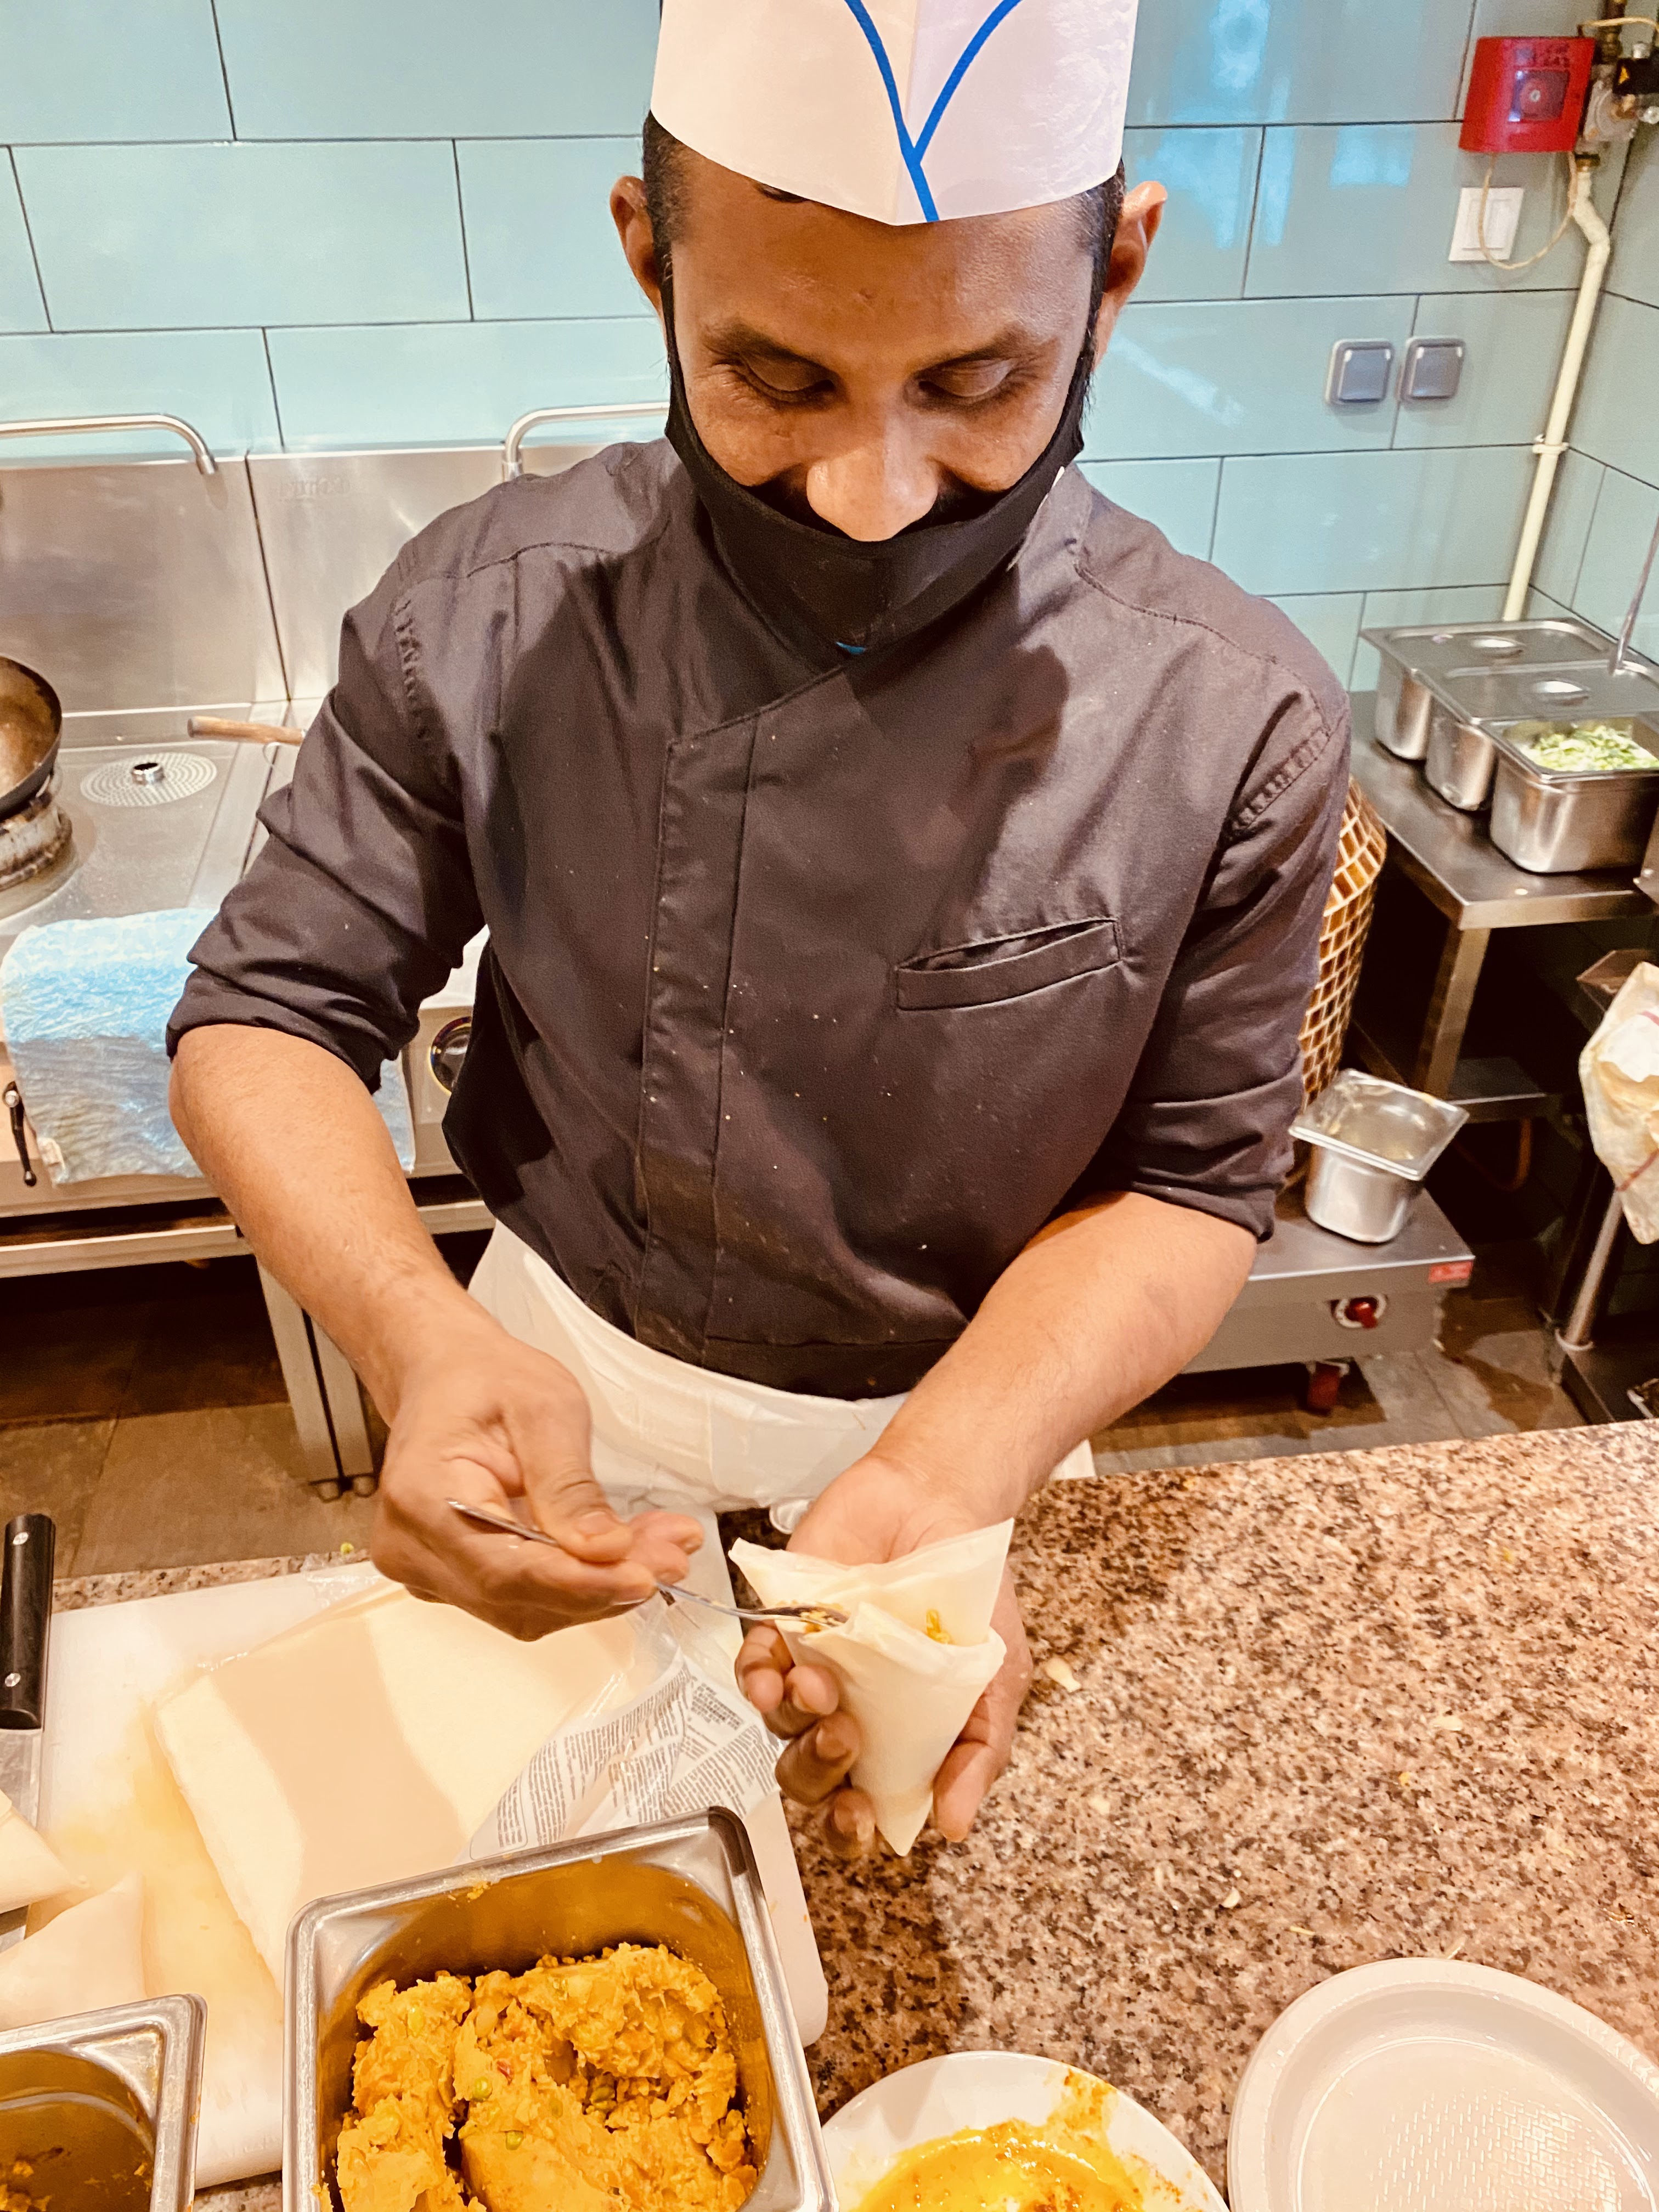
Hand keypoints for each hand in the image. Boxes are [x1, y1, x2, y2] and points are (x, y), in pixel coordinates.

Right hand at [371, 1310, 700, 1638]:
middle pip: (518, 1596)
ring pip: (527, 1607)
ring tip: (663, 1549)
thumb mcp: (543, 1407)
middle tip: (673, 1556)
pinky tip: (628, 1553)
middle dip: (603, 1585)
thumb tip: (605, 1550)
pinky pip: (525, 1598)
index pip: (504, 1567)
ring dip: (600, 1587)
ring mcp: (430, 1571)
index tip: (642, 1576)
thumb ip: (569, 1484)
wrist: (448, 1379)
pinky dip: (581, 1581)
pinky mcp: (457, 1580)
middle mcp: (413, 1547)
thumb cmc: (486, 1381)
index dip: (578, 1582)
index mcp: (422, 1496)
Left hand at [734, 1454, 1032, 1855]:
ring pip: (779, 1724)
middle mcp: (847, 1714)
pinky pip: (753, 1666)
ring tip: (820, 1686)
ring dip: (793, 1718)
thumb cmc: (973, 1596)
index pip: (857, 1810)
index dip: (849, 1829)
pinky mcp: (781, 1624)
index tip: (861, 1819)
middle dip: (819, 1771)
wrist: (941, 1505)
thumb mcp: (997, 1675)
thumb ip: (979, 1749)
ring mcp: (812, 1669)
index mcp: (895, 1743)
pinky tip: (775, 1672)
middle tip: (846, 1737)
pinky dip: (757, 1676)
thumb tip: (954, 1824)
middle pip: (808, 1776)